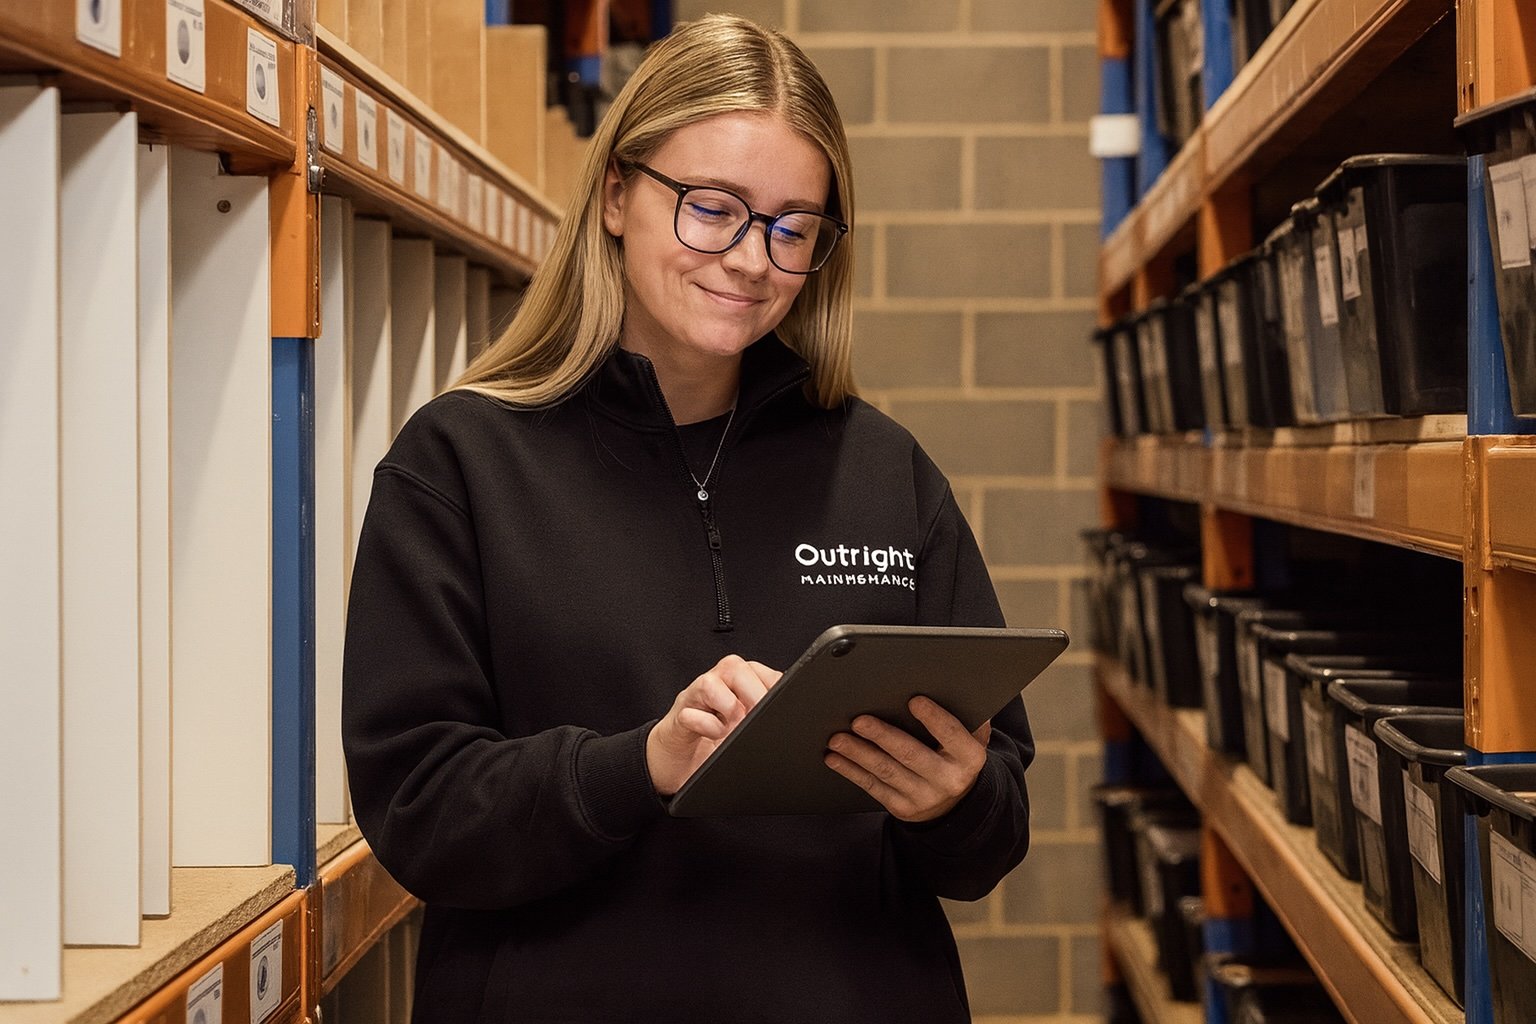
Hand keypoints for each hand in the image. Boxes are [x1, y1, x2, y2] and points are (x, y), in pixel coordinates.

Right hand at [647, 655, 781, 796]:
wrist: (678, 760)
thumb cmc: (716, 741)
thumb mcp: (748, 727)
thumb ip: (766, 716)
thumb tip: (793, 719)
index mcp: (739, 682)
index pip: (763, 672)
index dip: (775, 688)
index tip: (784, 708)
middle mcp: (717, 683)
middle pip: (736, 668)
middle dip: (754, 695)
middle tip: (759, 718)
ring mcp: (695, 699)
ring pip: (710, 683)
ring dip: (728, 707)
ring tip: (734, 728)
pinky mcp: (678, 719)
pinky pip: (689, 715)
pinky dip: (705, 726)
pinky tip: (714, 736)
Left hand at [824, 697, 991, 821]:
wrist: (956, 802)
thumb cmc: (955, 755)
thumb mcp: (970, 736)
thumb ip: (960, 714)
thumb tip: (940, 684)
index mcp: (969, 757)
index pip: (952, 734)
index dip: (934, 718)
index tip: (914, 700)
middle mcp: (948, 780)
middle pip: (911, 754)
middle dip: (882, 736)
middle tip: (859, 721)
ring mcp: (924, 797)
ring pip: (886, 771)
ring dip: (858, 754)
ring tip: (837, 739)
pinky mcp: (902, 808)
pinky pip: (873, 787)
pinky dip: (851, 771)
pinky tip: (836, 758)